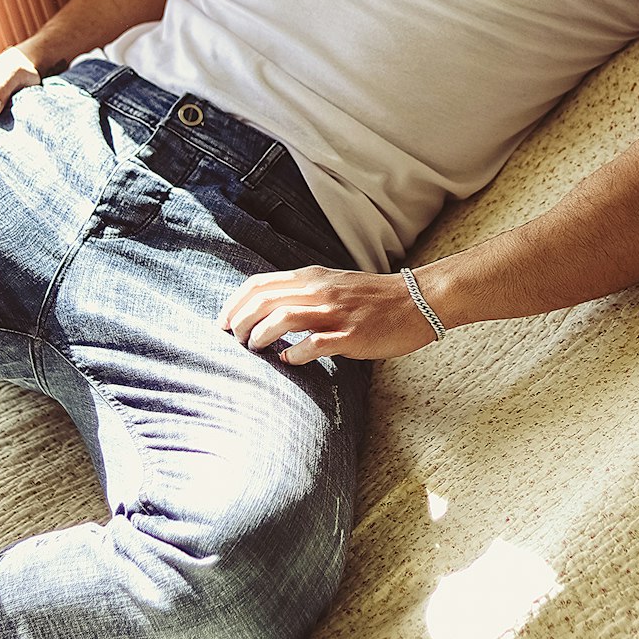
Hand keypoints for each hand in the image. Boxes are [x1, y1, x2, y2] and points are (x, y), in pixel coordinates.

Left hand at [216, 265, 443, 363]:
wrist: (418, 301)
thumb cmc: (373, 298)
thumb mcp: (334, 283)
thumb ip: (304, 292)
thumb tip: (268, 310)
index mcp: (312, 277)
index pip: (259, 284)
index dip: (233, 304)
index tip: (221, 322)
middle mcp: (320, 290)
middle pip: (264, 300)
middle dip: (239, 321)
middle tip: (234, 340)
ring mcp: (336, 312)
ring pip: (283, 317)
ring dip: (260, 336)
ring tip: (254, 349)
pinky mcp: (351, 334)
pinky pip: (315, 344)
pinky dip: (295, 354)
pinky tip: (289, 361)